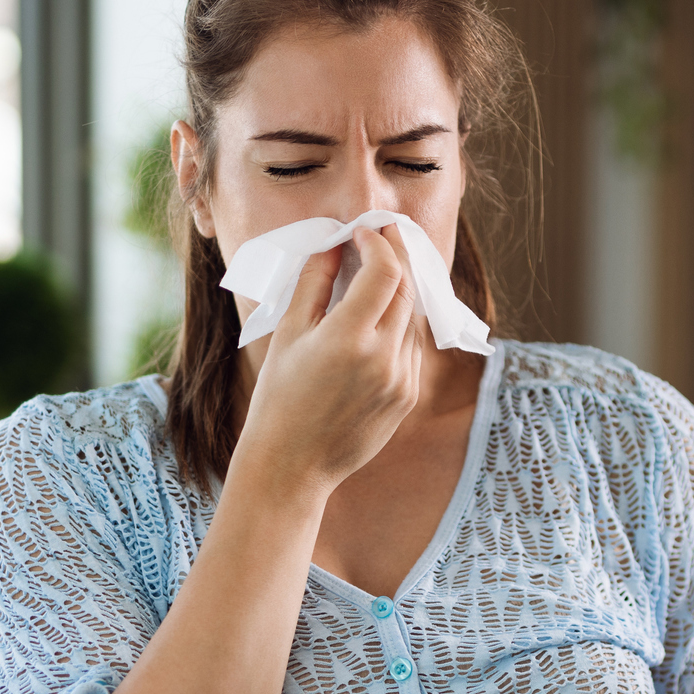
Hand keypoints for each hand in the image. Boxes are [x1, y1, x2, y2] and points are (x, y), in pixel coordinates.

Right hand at [235, 223, 421, 488]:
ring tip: (376, 272)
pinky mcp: (409, 396)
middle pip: (407, 289)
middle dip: (396, 256)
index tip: (363, 230)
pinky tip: (378, 317)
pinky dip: (399, 324)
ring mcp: (403, 380)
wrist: (292, 463)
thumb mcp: (289, 332)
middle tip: (380, 236)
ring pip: (413, 318)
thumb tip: (335, 242)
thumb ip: (315, 281)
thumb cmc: (279, 396)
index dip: (379, 242)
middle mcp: (384, 359)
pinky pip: (411, 347)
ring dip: (399, 290)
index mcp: (350, 339)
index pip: (386, 271)